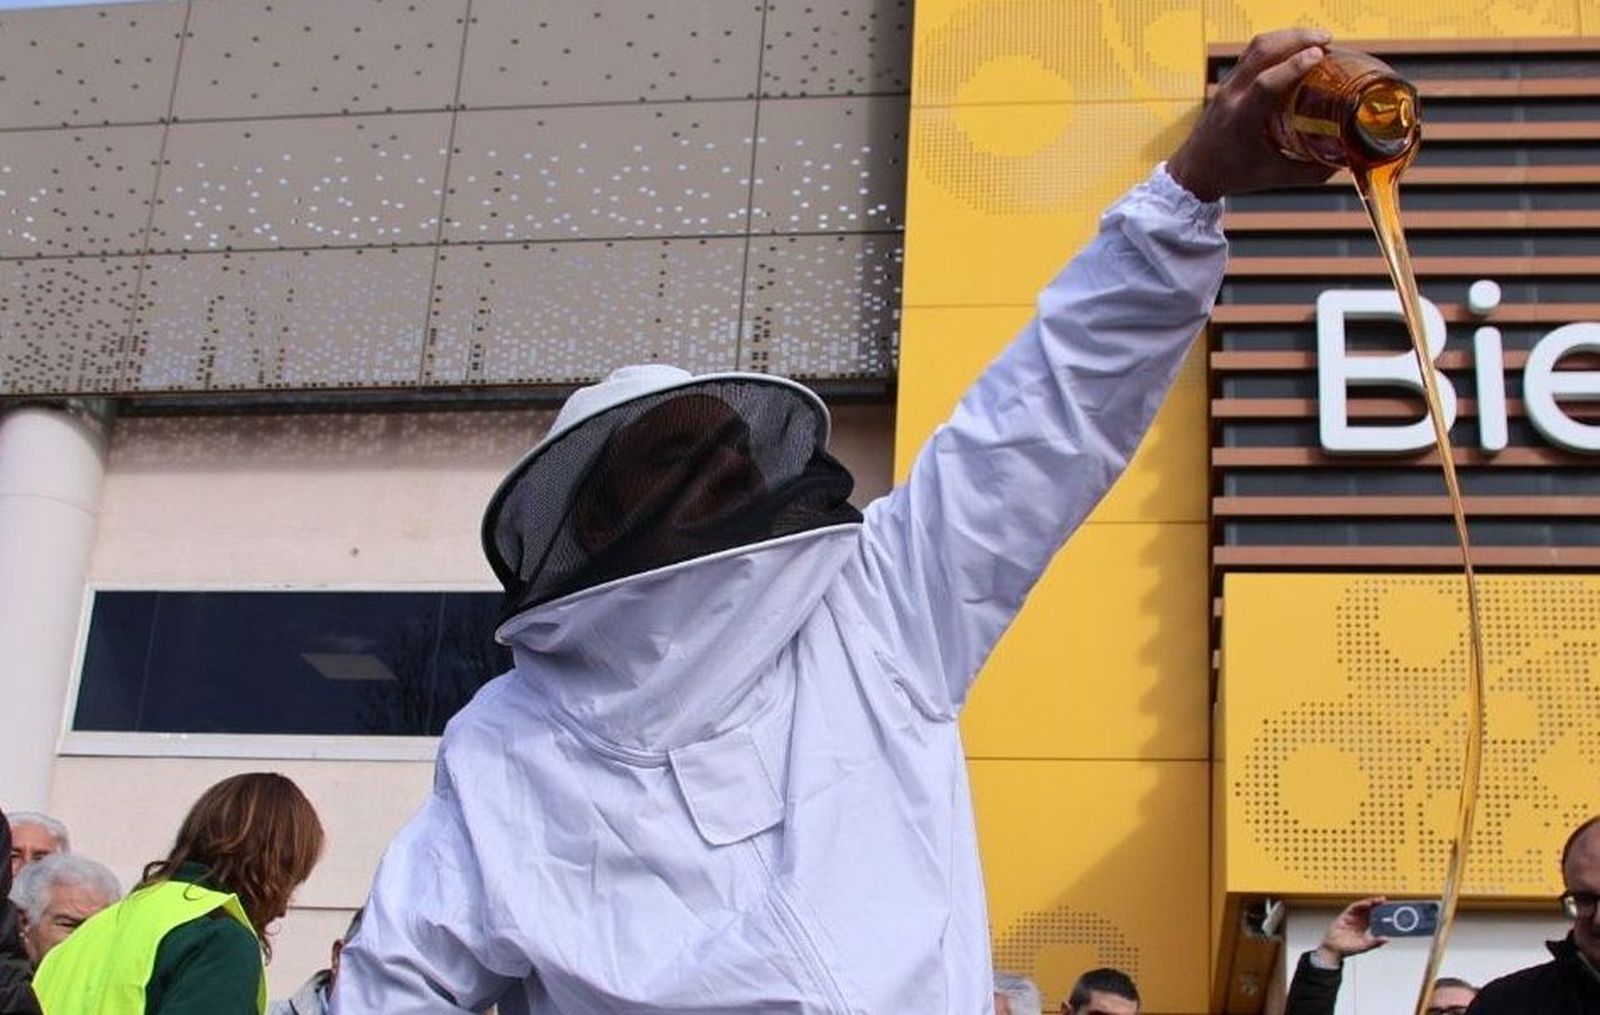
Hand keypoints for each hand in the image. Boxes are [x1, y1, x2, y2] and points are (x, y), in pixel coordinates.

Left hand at [1167, 27, 1339, 201]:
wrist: (1193, 171)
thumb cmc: (1231, 175)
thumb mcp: (1272, 176)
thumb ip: (1309, 171)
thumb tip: (1344, 161)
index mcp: (1240, 120)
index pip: (1265, 83)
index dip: (1293, 66)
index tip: (1320, 55)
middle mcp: (1231, 97)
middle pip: (1261, 52)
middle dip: (1296, 39)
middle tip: (1327, 40)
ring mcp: (1227, 86)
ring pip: (1255, 47)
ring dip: (1287, 36)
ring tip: (1316, 39)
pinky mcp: (1228, 83)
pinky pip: (1251, 53)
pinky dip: (1275, 44)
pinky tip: (1295, 48)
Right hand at [1313, 896, 1389, 967]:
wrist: (1334, 949)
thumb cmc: (1347, 948)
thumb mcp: (1365, 946)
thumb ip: (1375, 943)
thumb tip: (1386, 939)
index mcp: (1365, 927)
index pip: (1375, 917)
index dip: (1381, 912)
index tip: (1389, 909)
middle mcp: (1359, 921)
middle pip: (1369, 910)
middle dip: (1377, 905)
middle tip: (1384, 901)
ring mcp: (1352, 917)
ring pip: (1362, 907)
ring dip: (1370, 902)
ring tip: (1377, 900)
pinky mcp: (1345, 915)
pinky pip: (1353, 908)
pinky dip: (1360, 905)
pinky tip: (1366, 904)